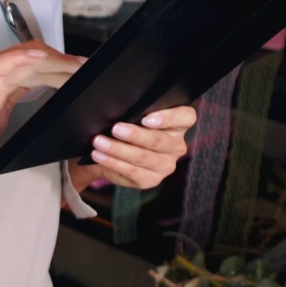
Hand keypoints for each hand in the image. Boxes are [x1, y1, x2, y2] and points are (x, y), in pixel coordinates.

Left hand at [68, 105, 195, 193]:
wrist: (115, 155)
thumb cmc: (128, 128)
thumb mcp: (134, 117)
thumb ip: (134, 111)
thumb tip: (118, 106)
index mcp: (178, 125)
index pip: (186, 117)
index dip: (169, 117)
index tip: (146, 118)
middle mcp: (176, 146)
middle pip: (159, 140)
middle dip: (135, 135)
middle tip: (115, 129)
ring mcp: (166, 165)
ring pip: (143, 157)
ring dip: (118, 149)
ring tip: (99, 142)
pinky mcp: (151, 180)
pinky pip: (132, 172)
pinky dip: (112, 162)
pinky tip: (99, 155)